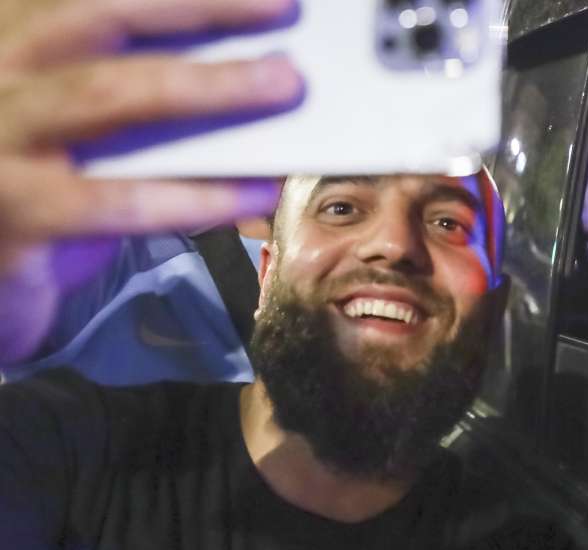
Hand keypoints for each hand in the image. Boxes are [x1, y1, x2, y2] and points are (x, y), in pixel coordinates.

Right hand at [0, 0, 302, 361]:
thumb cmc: (40, 189)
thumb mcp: (77, 125)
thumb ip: (137, 90)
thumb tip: (248, 68)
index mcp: (12, 41)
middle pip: (99, 15)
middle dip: (198, 6)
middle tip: (279, 8)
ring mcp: (1, 141)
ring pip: (109, 94)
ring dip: (208, 86)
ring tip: (283, 84)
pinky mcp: (19, 213)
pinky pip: (120, 200)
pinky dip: (196, 194)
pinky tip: (252, 190)